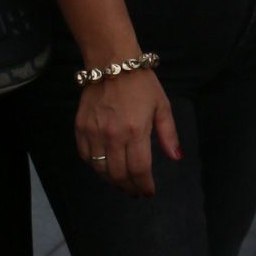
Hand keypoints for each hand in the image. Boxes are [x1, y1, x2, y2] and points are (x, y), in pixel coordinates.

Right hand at [76, 69, 179, 196]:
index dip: (144, 185)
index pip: (139, 169)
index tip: (148, 192)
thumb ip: (168, 134)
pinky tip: (105, 167)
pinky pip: (86, 157)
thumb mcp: (162, 106)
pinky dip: (95, 167)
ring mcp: (94, 133)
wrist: (112, 64)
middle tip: (136, 191)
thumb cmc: (141, 84)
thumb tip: (176, 157)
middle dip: (129, 187)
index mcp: (136, 131)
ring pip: (100, 169)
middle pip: (118, 174)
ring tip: (122, 182)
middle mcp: (113, 136)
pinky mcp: (80, 128)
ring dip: (112, 180)